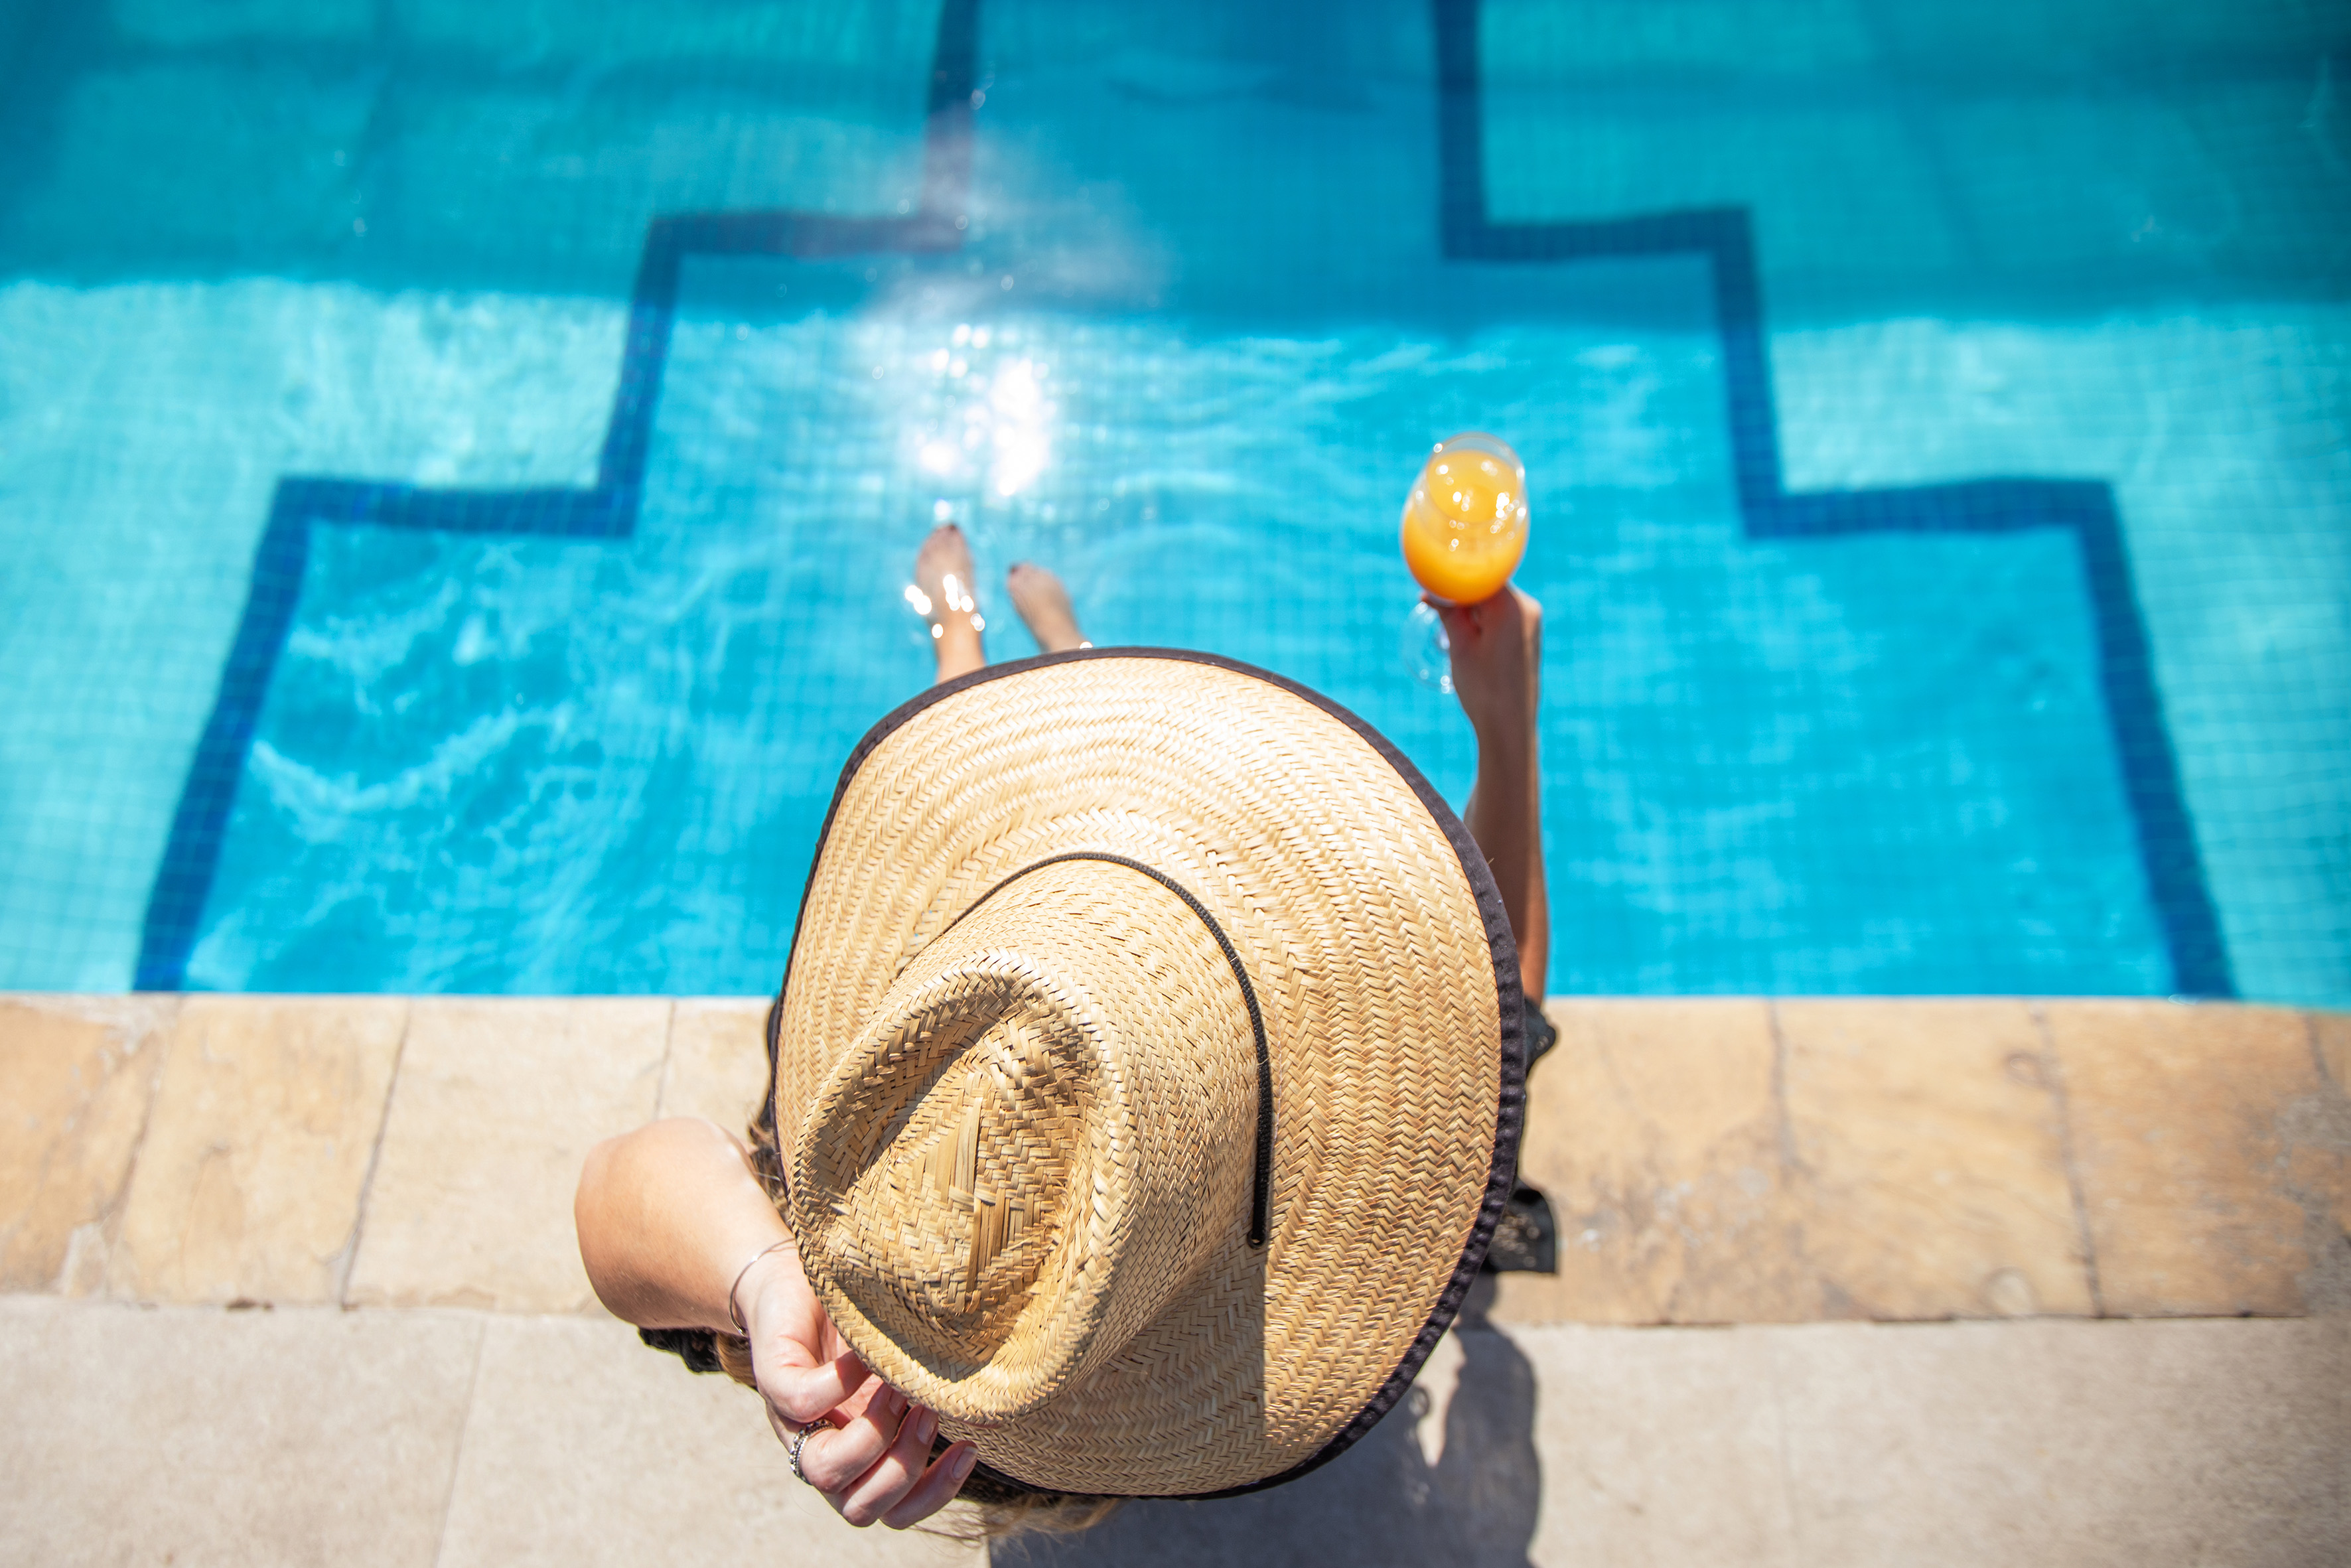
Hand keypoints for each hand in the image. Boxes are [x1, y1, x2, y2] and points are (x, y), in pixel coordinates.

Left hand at [737, 1241, 978, 1526]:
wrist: (790, 1275)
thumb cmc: (859, 1321)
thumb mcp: (903, 1364)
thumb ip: (933, 1392)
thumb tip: (991, 1411)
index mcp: (856, 1453)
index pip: (891, 1509)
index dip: (934, 1493)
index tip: (969, 1448)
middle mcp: (823, 1446)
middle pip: (859, 1508)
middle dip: (904, 1469)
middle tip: (928, 1413)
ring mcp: (792, 1419)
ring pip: (823, 1473)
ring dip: (874, 1436)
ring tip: (899, 1387)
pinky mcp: (772, 1378)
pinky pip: (802, 1400)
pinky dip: (841, 1382)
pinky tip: (868, 1353)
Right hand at [1432, 585, 1541, 742]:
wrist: (1510, 725)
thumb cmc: (1484, 688)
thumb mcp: (1460, 645)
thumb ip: (1448, 611)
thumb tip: (1430, 589)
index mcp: (1510, 605)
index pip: (1479, 573)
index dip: (1452, 574)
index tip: (1430, 580)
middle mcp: (1527, 607)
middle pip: (1487, 584)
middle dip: (1459, 592)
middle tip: (1432, 603)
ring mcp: (1531, 621)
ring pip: (1493, 600)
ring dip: (1469, 607)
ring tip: (1448, 626)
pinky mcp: (1529, 634)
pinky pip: (1502, 614)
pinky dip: (1482, 619)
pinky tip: (1466, 636)